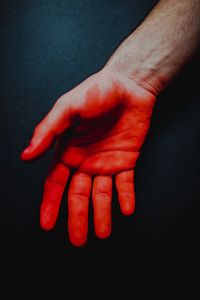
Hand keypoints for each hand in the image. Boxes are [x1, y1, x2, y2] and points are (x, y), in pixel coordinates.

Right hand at [21, 68, 155, 245]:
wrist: (128, 84)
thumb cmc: (96, 91)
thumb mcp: (68, 108)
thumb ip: (48, 131)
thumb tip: (26, 155)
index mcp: (68, 151)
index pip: (56, 183)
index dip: (51, 204)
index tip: (47, 225)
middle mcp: (85, 161)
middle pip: (78, 195)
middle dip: (78, 218)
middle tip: (79, 241)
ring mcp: (106, 162)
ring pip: (102, 194)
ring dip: (102, 214)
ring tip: (103, 233)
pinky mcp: (127, 160)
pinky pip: (126, 183)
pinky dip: (126, 196)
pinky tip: (126, 209)